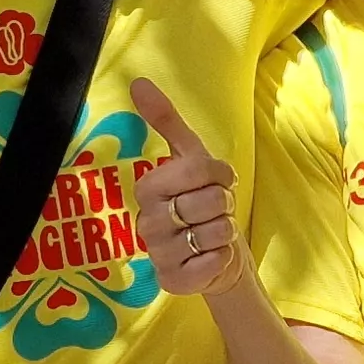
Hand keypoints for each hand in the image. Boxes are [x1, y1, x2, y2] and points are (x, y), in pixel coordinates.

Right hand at [129, 78, 247, 295]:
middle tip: (211, 212)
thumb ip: (164, 120)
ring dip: (225, 232)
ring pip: (217, 231)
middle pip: (211, 200)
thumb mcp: (189, 158)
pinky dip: (222, 258)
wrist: (215, 254)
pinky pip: (214, 262)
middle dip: (224, 205)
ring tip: (210, 235)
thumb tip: (137, 81)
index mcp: (146, 188)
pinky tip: (210, 258)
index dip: (219, 175)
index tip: (215, 182)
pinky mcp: (173, 282)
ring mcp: (158, 254)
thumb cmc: (200, 201)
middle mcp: (145, 222)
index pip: (198, 168)